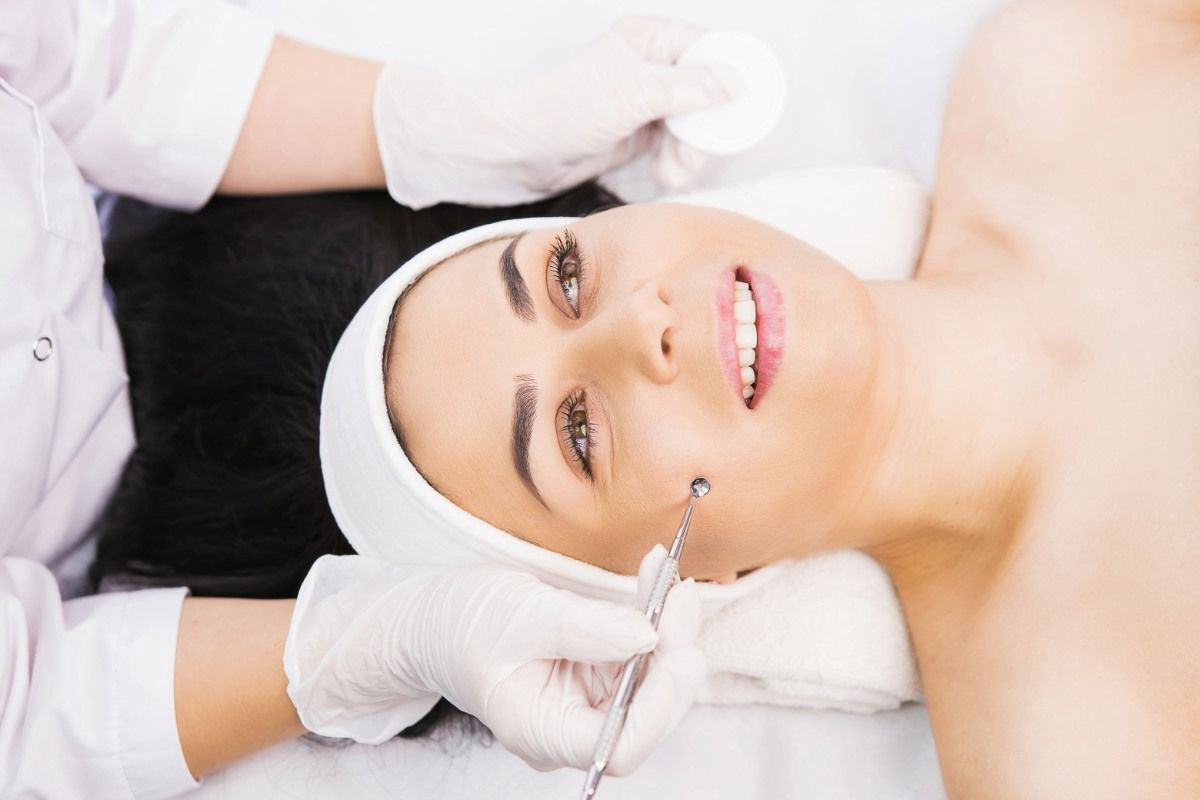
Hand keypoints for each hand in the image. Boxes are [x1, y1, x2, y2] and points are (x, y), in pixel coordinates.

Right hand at [284, 547, 704, 773]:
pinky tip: (656, 580)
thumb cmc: (460, 623)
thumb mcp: (519, 614)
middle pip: (645, 714)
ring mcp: (586, 699)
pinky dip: (654, 617)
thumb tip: (648, 634)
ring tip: (672, 582)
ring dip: (671, 632)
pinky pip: (640, 653)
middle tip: (682, 600)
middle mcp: (571, 726)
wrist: (432, 616)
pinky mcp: (595, 671)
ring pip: (651, 682)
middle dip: (673, 657)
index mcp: (542, 732)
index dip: (658, 708)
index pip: (618, 747)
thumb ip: (584, 628)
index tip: (676, 652)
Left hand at [374, 16, 729, 208]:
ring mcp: (644, 101)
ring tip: (674, 172)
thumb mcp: (634, 93)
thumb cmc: (564, 107)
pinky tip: (665, 176)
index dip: (730, 74)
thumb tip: (736, 83)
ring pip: (692, 124)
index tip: (747, 105)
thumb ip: (689, 88)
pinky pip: (673, 147)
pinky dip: (675, 163)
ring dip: (690, 151)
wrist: (519, 151)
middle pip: (707, 91)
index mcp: (649, 38)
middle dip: (707, 127)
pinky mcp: (636, 134)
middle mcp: (650, 66)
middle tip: (698, 153)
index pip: (707, 46)